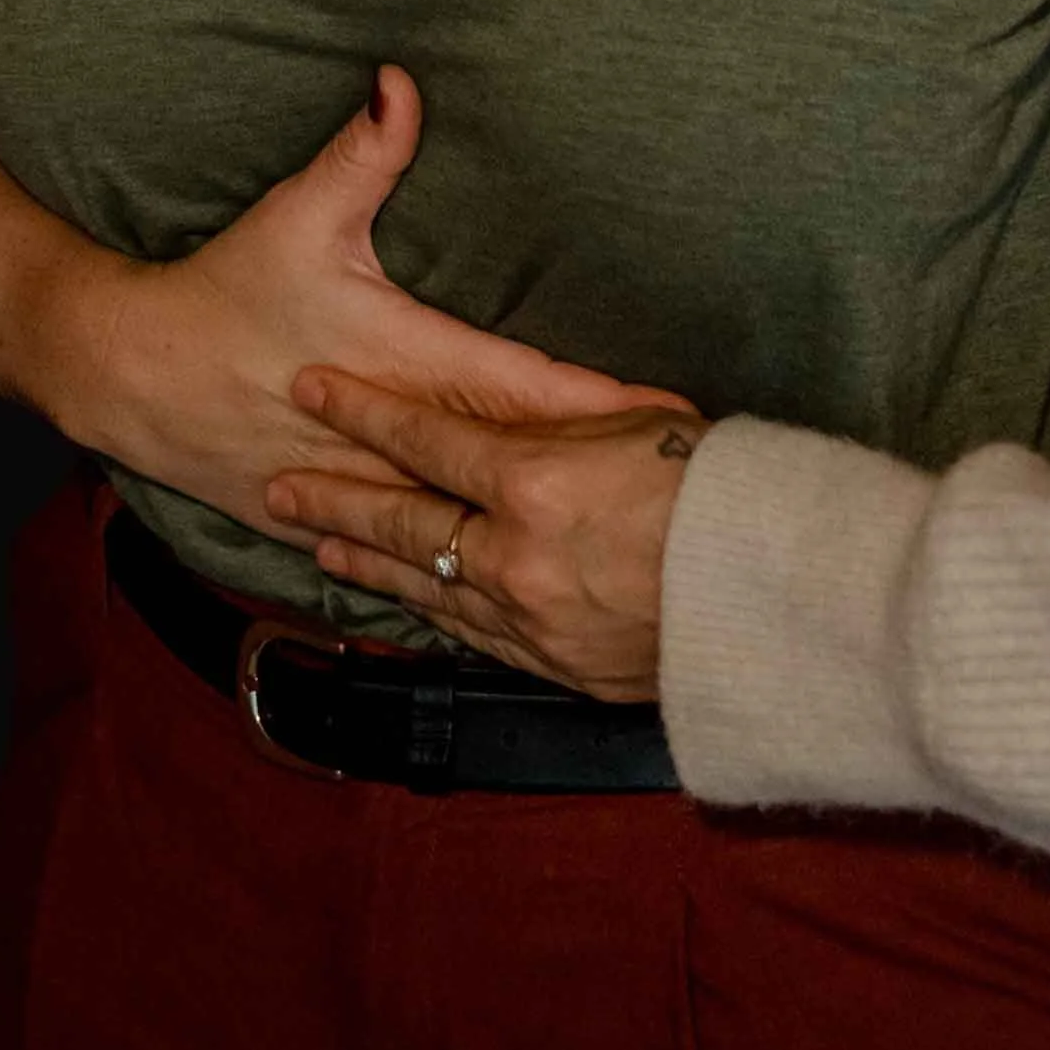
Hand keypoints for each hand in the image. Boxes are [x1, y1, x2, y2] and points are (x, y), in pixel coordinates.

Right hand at [80, 68, 638, 543]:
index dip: (593, 404)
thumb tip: (402, 79)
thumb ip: (364, 150)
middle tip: (680, 485)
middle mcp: (391, 430)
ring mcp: (364, 486)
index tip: (663, 414)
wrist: (130, 373)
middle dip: (595, 474)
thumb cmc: (223, 291)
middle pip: (513, 461)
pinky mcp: (336, 519)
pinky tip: (526, 585)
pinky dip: (471, 566)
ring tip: (626, 538)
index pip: (517, 385)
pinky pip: (414, 553)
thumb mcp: (298, 214)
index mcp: (398, 355)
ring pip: (470, 517)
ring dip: (543, 525)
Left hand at [265, 372, 708, 699]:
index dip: (364, 410)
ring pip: (423, 582)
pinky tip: (402, 601)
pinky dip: (427, 610)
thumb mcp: (651, 424)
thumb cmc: (725, 497)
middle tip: (277, 479)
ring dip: (365, 558)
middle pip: (402, 518)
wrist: (773, 605)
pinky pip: (467, 632)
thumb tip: (544, 392)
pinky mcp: (549, 662)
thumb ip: (582, 412)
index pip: (424, 436)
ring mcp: (525, 615)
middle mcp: (514, 551)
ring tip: (316, 540)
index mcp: (535, 479)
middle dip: (334, 493)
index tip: (315, 387)